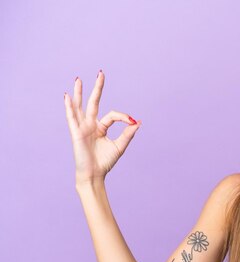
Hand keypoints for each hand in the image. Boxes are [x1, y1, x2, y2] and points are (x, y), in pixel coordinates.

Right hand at [64, 70, 140, 184]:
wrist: (94, 174)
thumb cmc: (105, 162)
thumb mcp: (119, 146)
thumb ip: (127, 134)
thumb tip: (137, 122)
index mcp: (101, 128)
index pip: (112, 115)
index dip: (123, 116)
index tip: (132, 121)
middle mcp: (90, 125)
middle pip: (93, 102)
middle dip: (97, 88)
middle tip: (101, 73)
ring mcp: (82, 127)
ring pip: (80, 106)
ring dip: (79, 93)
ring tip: (78, 79)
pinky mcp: (76, 132)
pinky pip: (71, 117)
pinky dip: (69, 106)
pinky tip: (67, 96)